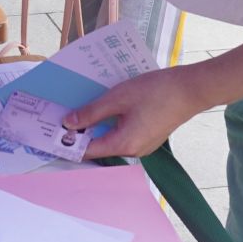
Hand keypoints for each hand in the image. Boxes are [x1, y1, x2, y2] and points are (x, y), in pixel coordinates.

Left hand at [62, 65, 212, 160]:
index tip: (52, 132)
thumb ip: (92, 112)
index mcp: (124, 144)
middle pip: (99, 146)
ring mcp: (143, 146)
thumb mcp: (118, 97)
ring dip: (97, 127)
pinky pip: (123, 135)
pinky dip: (111, 125)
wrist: (190, 89)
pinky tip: (106, 109)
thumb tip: (68, 123)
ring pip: (111, 140)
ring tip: (82, 110)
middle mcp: (133, 151)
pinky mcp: (149, 137)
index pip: (88, 150)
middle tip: (64, 115)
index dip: (69, 142)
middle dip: (81, 132)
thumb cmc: (155, 91)